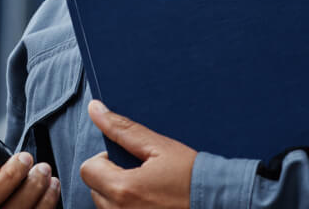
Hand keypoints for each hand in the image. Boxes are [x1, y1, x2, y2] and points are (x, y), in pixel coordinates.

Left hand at [80, 100, 195, 208]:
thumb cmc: (192, 176)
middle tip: (140, 176)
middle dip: (110, 179)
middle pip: (94, 190)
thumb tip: (95, 109)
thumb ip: (122, 128)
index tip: (125, 161)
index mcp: (123, 189)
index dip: (104, 161)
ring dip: (118, 197)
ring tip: (147, 192)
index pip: (88, 170)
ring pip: (105, 206)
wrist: (221, 202)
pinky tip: (149, 204)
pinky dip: (127, 208)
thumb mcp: (159, 147)